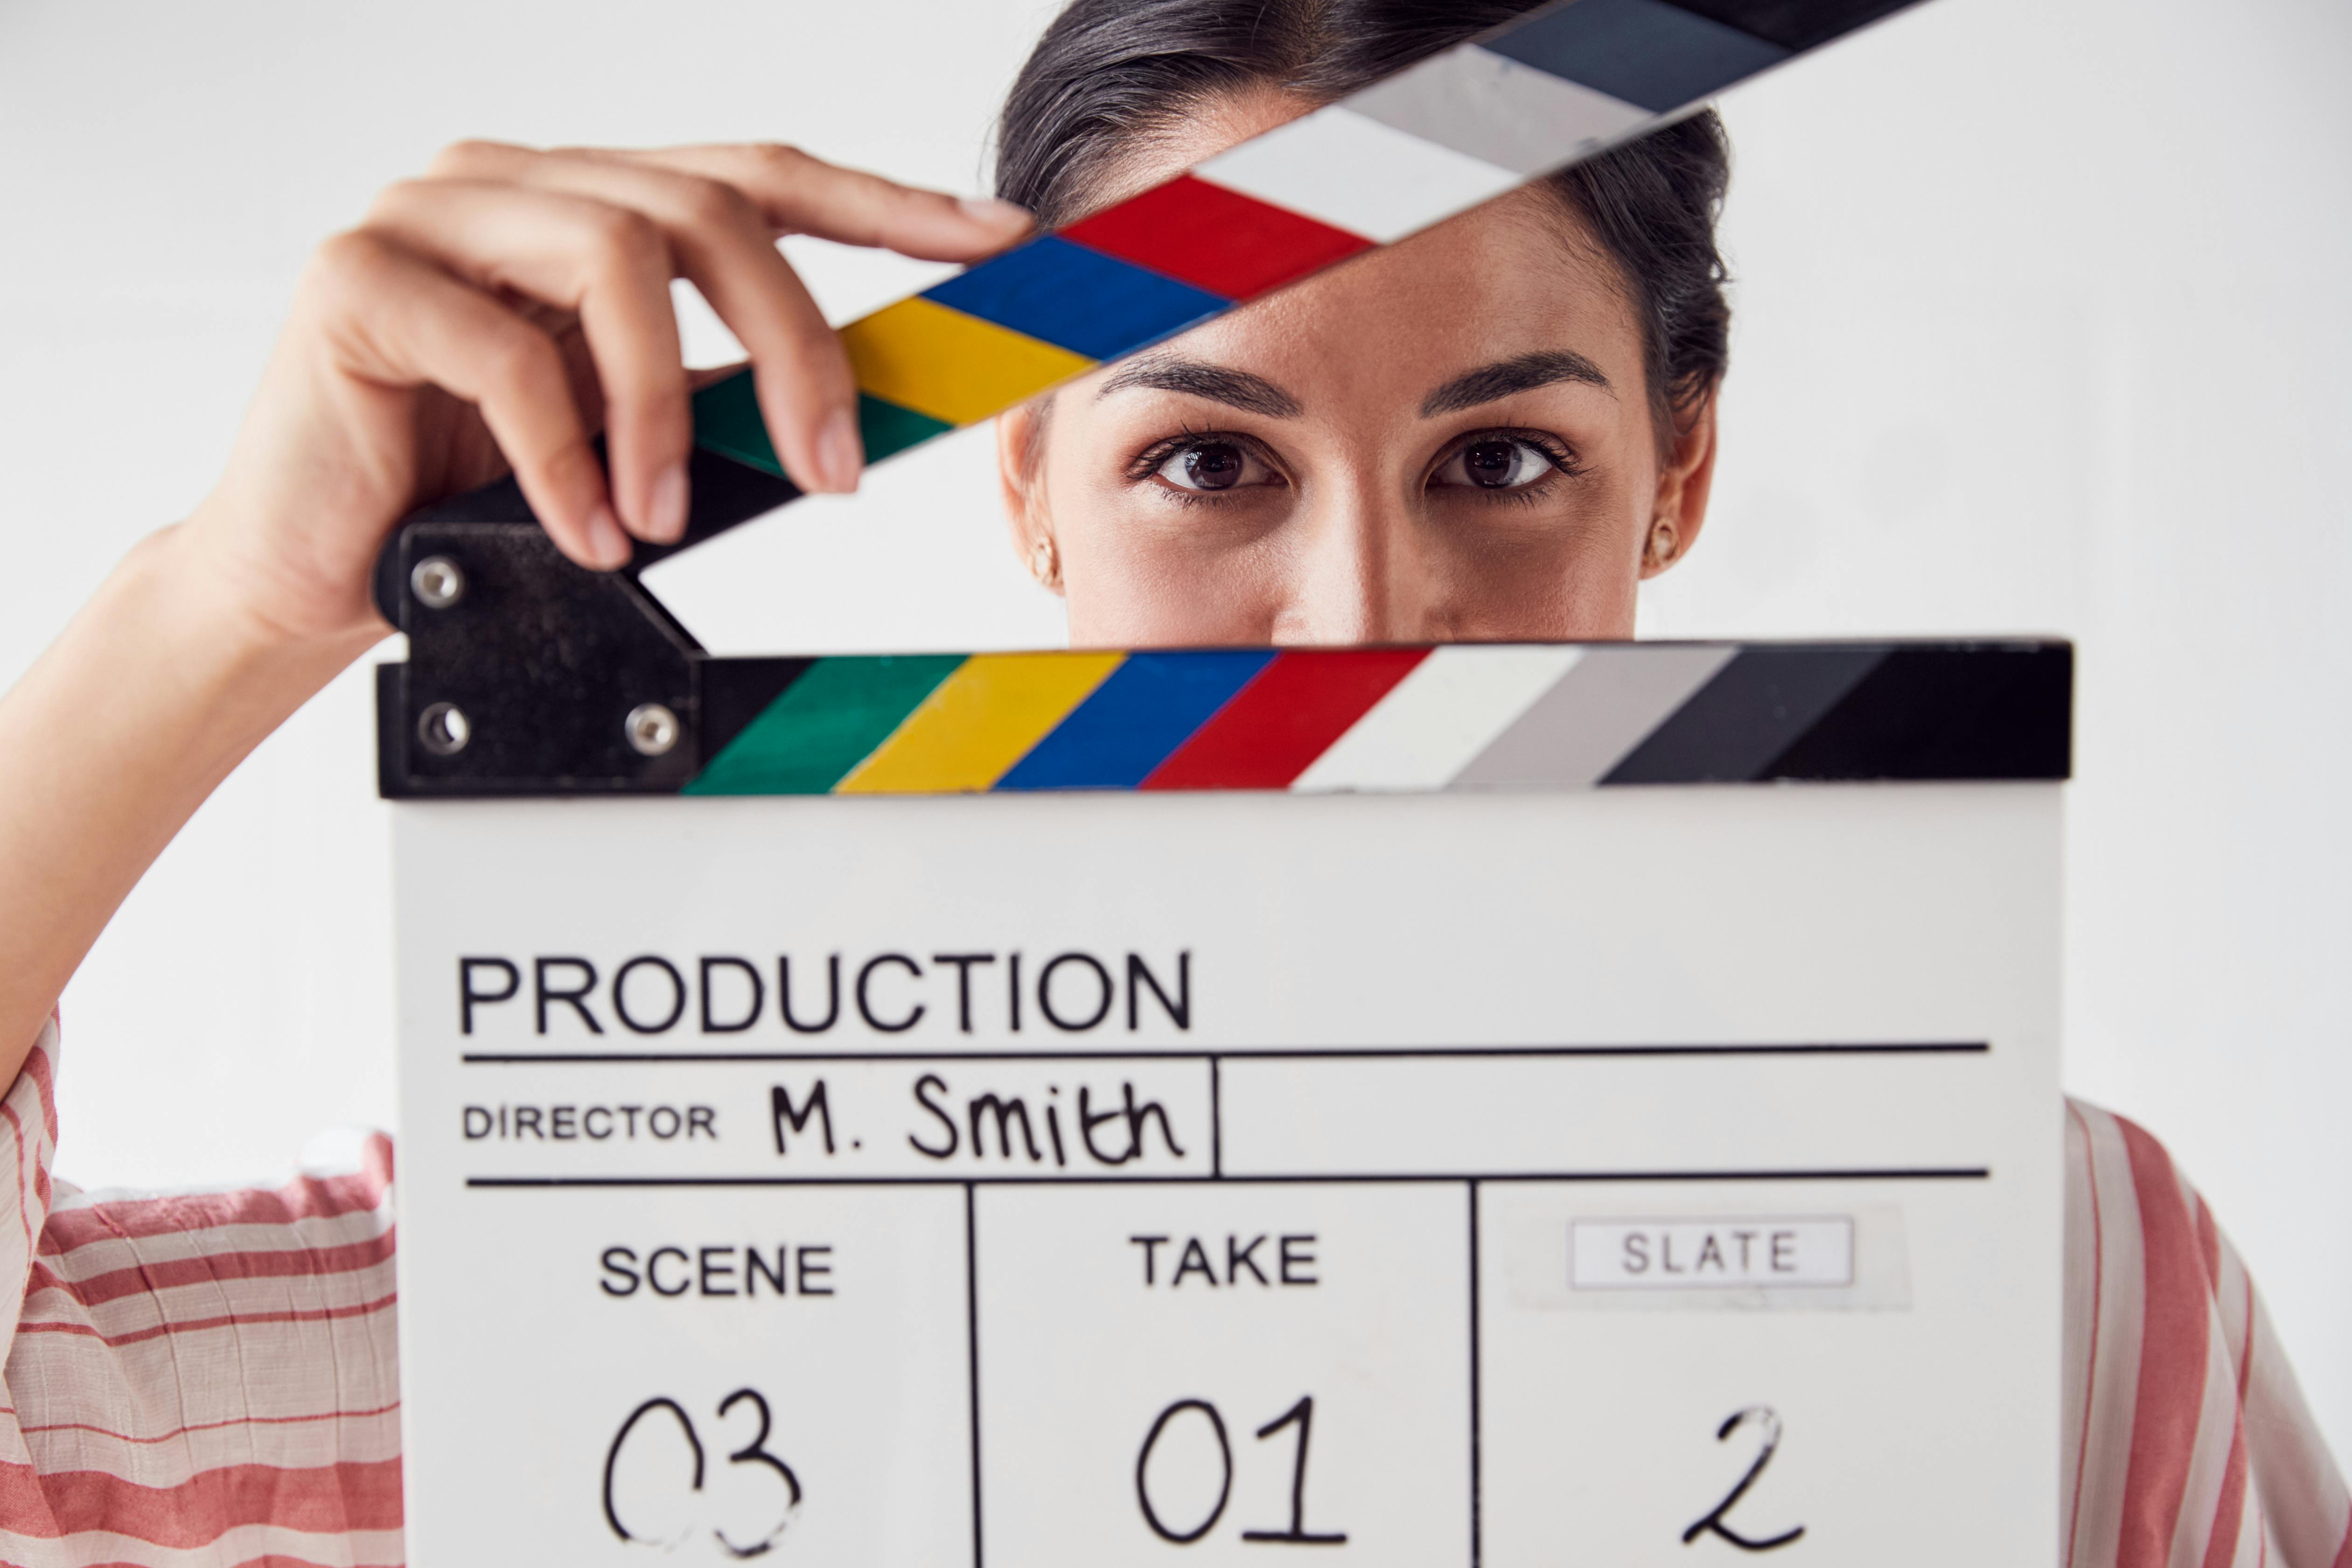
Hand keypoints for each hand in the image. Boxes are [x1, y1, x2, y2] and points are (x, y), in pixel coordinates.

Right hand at [180, 141, 1030, 645]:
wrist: (315, 565)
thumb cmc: (476, 497)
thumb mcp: (631, 440)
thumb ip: (720, 397)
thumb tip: (858, 406)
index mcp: (589, 202)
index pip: (761, 175)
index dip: (888, 203)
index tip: (996, 239)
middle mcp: (514, 181)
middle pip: (706, 209)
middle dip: (797, 345)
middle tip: (833, 471)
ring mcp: (427, 213)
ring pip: (615, 258)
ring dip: (667, 409)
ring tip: (663, 517)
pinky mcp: (354, 276)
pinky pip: (502, 353)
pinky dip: (567, 460)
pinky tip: (586, 532)